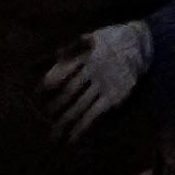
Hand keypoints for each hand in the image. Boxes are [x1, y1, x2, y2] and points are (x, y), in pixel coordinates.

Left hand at [44, 20, 152, 139]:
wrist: (139, 44)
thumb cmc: (109, 41)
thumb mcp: (89, 37)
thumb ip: (69, 49)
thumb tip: (45, 59)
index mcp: (85, 54)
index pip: (62, 70)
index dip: (49, 82)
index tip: (36, 94)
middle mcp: (93, 69)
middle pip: (69, 91)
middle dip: (54, 105)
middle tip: (42, 116)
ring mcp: (104, 84)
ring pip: (80, 105)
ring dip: (64, 120)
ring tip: (52, 134)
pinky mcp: (113, 96)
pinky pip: (94, 113)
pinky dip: (81, 126)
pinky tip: (72, 137)